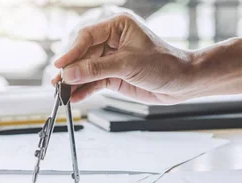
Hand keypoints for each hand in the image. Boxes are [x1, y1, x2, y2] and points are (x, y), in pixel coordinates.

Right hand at [53, 12, 194, 103]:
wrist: (182, 83)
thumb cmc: (164, 64)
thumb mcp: (128, 65)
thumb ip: (96, 70)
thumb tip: (70, 74)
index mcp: (118, 26)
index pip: (87, 36)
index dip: (72, 51)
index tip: (60, 66)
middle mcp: (112, 40)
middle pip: (83, 54)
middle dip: (71, 69)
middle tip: (59, 83)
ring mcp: (111, 59)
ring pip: (86, 70)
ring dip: (74, 82)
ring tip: (62, 93)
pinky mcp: (113, 76)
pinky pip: (93, 82)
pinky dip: (84, 90)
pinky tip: (74, 97)